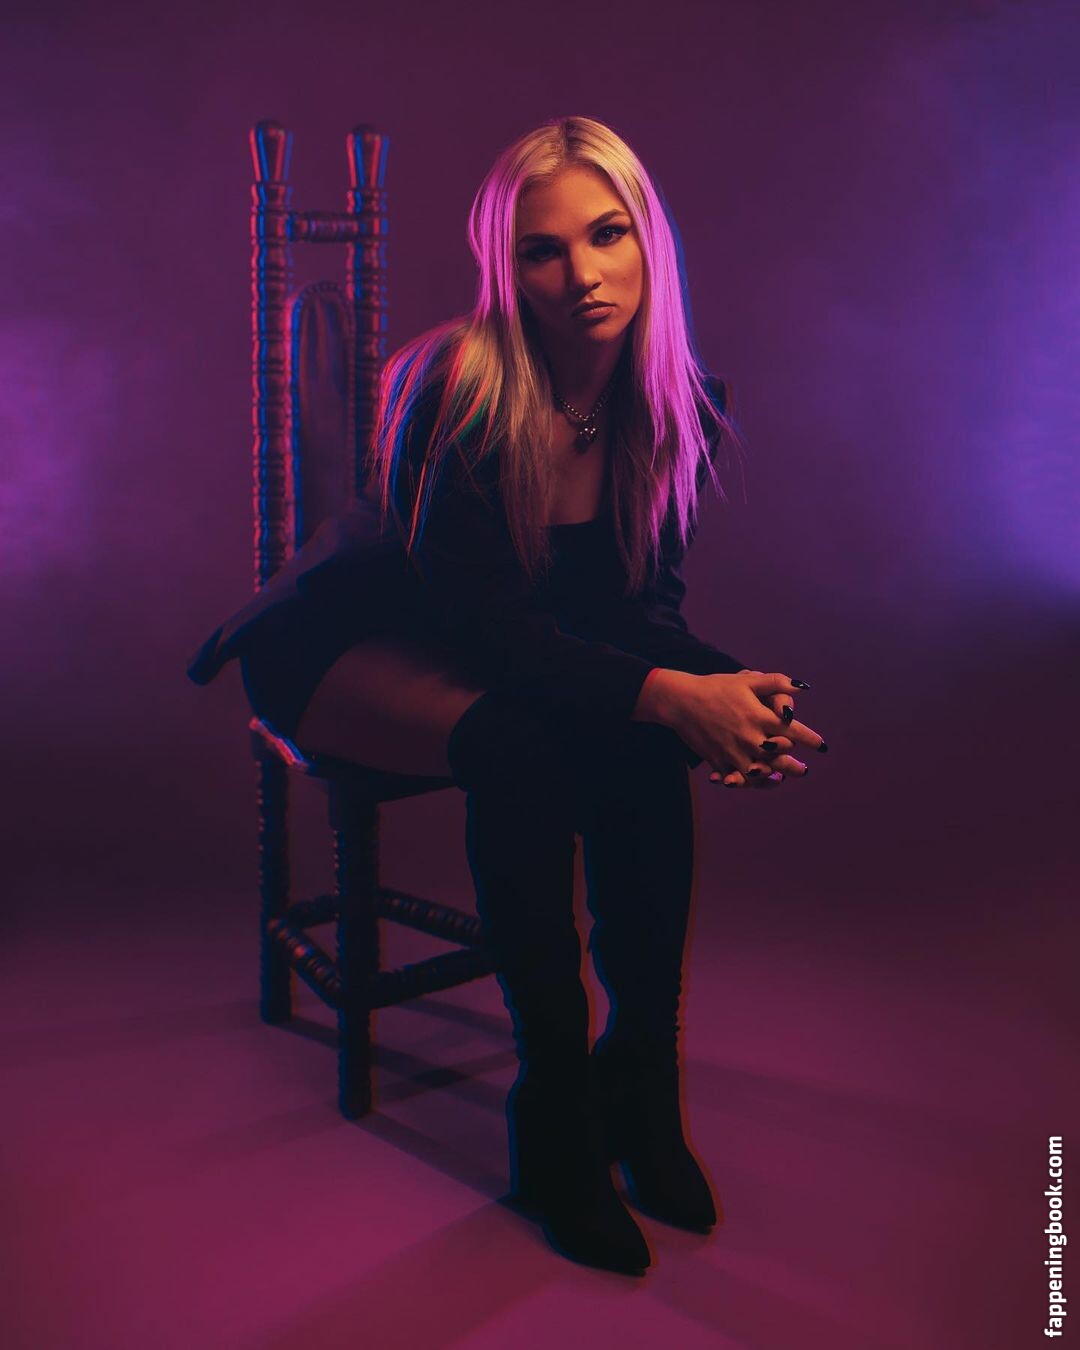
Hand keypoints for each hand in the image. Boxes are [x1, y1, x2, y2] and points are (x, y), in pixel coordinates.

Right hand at [649, 669, 823, 788]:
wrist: (681, 701)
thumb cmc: (716, 687)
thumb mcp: (747, 681)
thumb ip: (776, 683)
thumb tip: (803, 687)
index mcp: (759, 717)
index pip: (793, 731)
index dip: (811, 739)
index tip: (821, 746)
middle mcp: (750, 737)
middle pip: (780, 758)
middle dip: (795, 766)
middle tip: (804, 770)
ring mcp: (734, 752)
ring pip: (760, 772)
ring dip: (774, 776)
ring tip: (782, 777)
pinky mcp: (719, 761)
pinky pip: (738, 777)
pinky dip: (750, 781)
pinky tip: (757, 780)